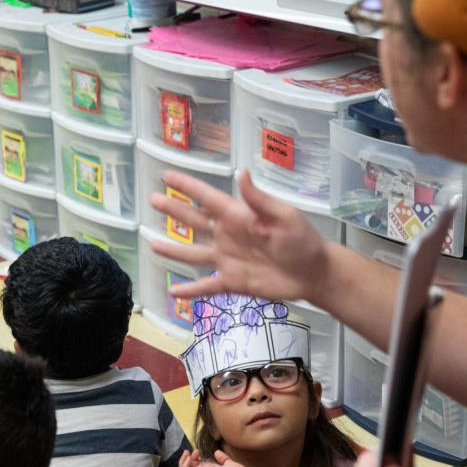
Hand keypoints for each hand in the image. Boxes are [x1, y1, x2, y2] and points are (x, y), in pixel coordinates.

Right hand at [148, 169, 330, 302]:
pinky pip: (206, 286)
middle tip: (153, 200)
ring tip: (152, 245)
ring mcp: (228, 259)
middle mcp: (228, 235)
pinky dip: (190, 290)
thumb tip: (242, 173)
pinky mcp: (232, 282)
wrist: (313, 274)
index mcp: (238, 216)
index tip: (166, 176)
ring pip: (193, 253)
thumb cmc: (302, 240)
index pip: (206, 198)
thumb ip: (259, 199)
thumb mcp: (283, 216)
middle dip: (174, 211)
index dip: (186, 186)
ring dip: (174, 250)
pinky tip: (173, 293)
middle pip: (194, 221)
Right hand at [179, 449, 252, 466]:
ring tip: (188, 453)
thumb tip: (217, 452)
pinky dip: (184, 465)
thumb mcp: (228, 463)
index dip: (193, 458)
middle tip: (195, 451)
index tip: (198, 451)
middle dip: (187, 458)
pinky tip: (190, 458)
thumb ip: (222, 459)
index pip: (195, 466)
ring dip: (183, 461)